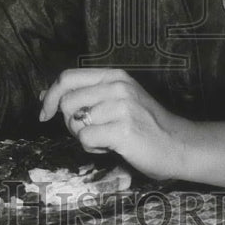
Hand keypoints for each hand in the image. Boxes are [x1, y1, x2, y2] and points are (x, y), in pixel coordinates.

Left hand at [39, 68, 193, 181]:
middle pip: (67, 102)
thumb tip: (46, 96)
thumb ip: (86, 94)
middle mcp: (118, 86)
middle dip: (70, 123)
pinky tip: (111, 147)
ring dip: (85, 137)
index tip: (45, 113)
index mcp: (115, 76)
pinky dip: (93, 148)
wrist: (179, 144)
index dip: (51, 96)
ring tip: (106, 139)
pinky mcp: (123, 130)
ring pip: (75, 123)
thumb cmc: (146, 125)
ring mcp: (122, 107)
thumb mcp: (119, 99)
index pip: (68, 77)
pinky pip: (86, 139)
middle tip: (90, 131)